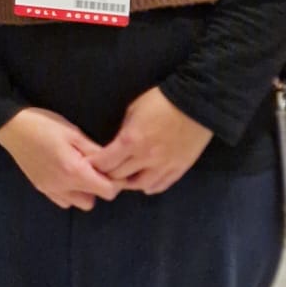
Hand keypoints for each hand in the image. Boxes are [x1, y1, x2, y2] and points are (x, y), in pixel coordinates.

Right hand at [0, 107, 120, 212]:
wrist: (12, 126)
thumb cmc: (45, 124)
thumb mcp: (74, 133)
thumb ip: (94, 151)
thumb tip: (113, 162)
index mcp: (74, 171)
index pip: (108, 191)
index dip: (116, 181)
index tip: (113, 168)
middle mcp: (63, 187)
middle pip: (93, 201)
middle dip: (99, 187)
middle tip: (95, 168)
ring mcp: (50, 190)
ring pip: (77, 203)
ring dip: (84, 191)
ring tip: (80, 171)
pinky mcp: (40, 188)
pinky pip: (62, 201)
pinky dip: (69, 193)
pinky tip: (65, 175)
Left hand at [93, 87, 211, 194]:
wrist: (195, 101)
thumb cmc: (161, 100)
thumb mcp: (134, 109)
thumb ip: (124, 130)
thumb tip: (117, 144)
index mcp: (130, 141)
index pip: (105, 163)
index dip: (94, 165)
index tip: (89, 164)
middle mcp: (145, 158)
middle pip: (119, 177)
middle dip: (107, 175)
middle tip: (103, 172)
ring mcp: (163, 166)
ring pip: (140, 186)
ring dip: (128, 183)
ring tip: (124, 178)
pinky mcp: (179, 169)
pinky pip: (161, 185)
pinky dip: (149, 186)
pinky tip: (144, 182)